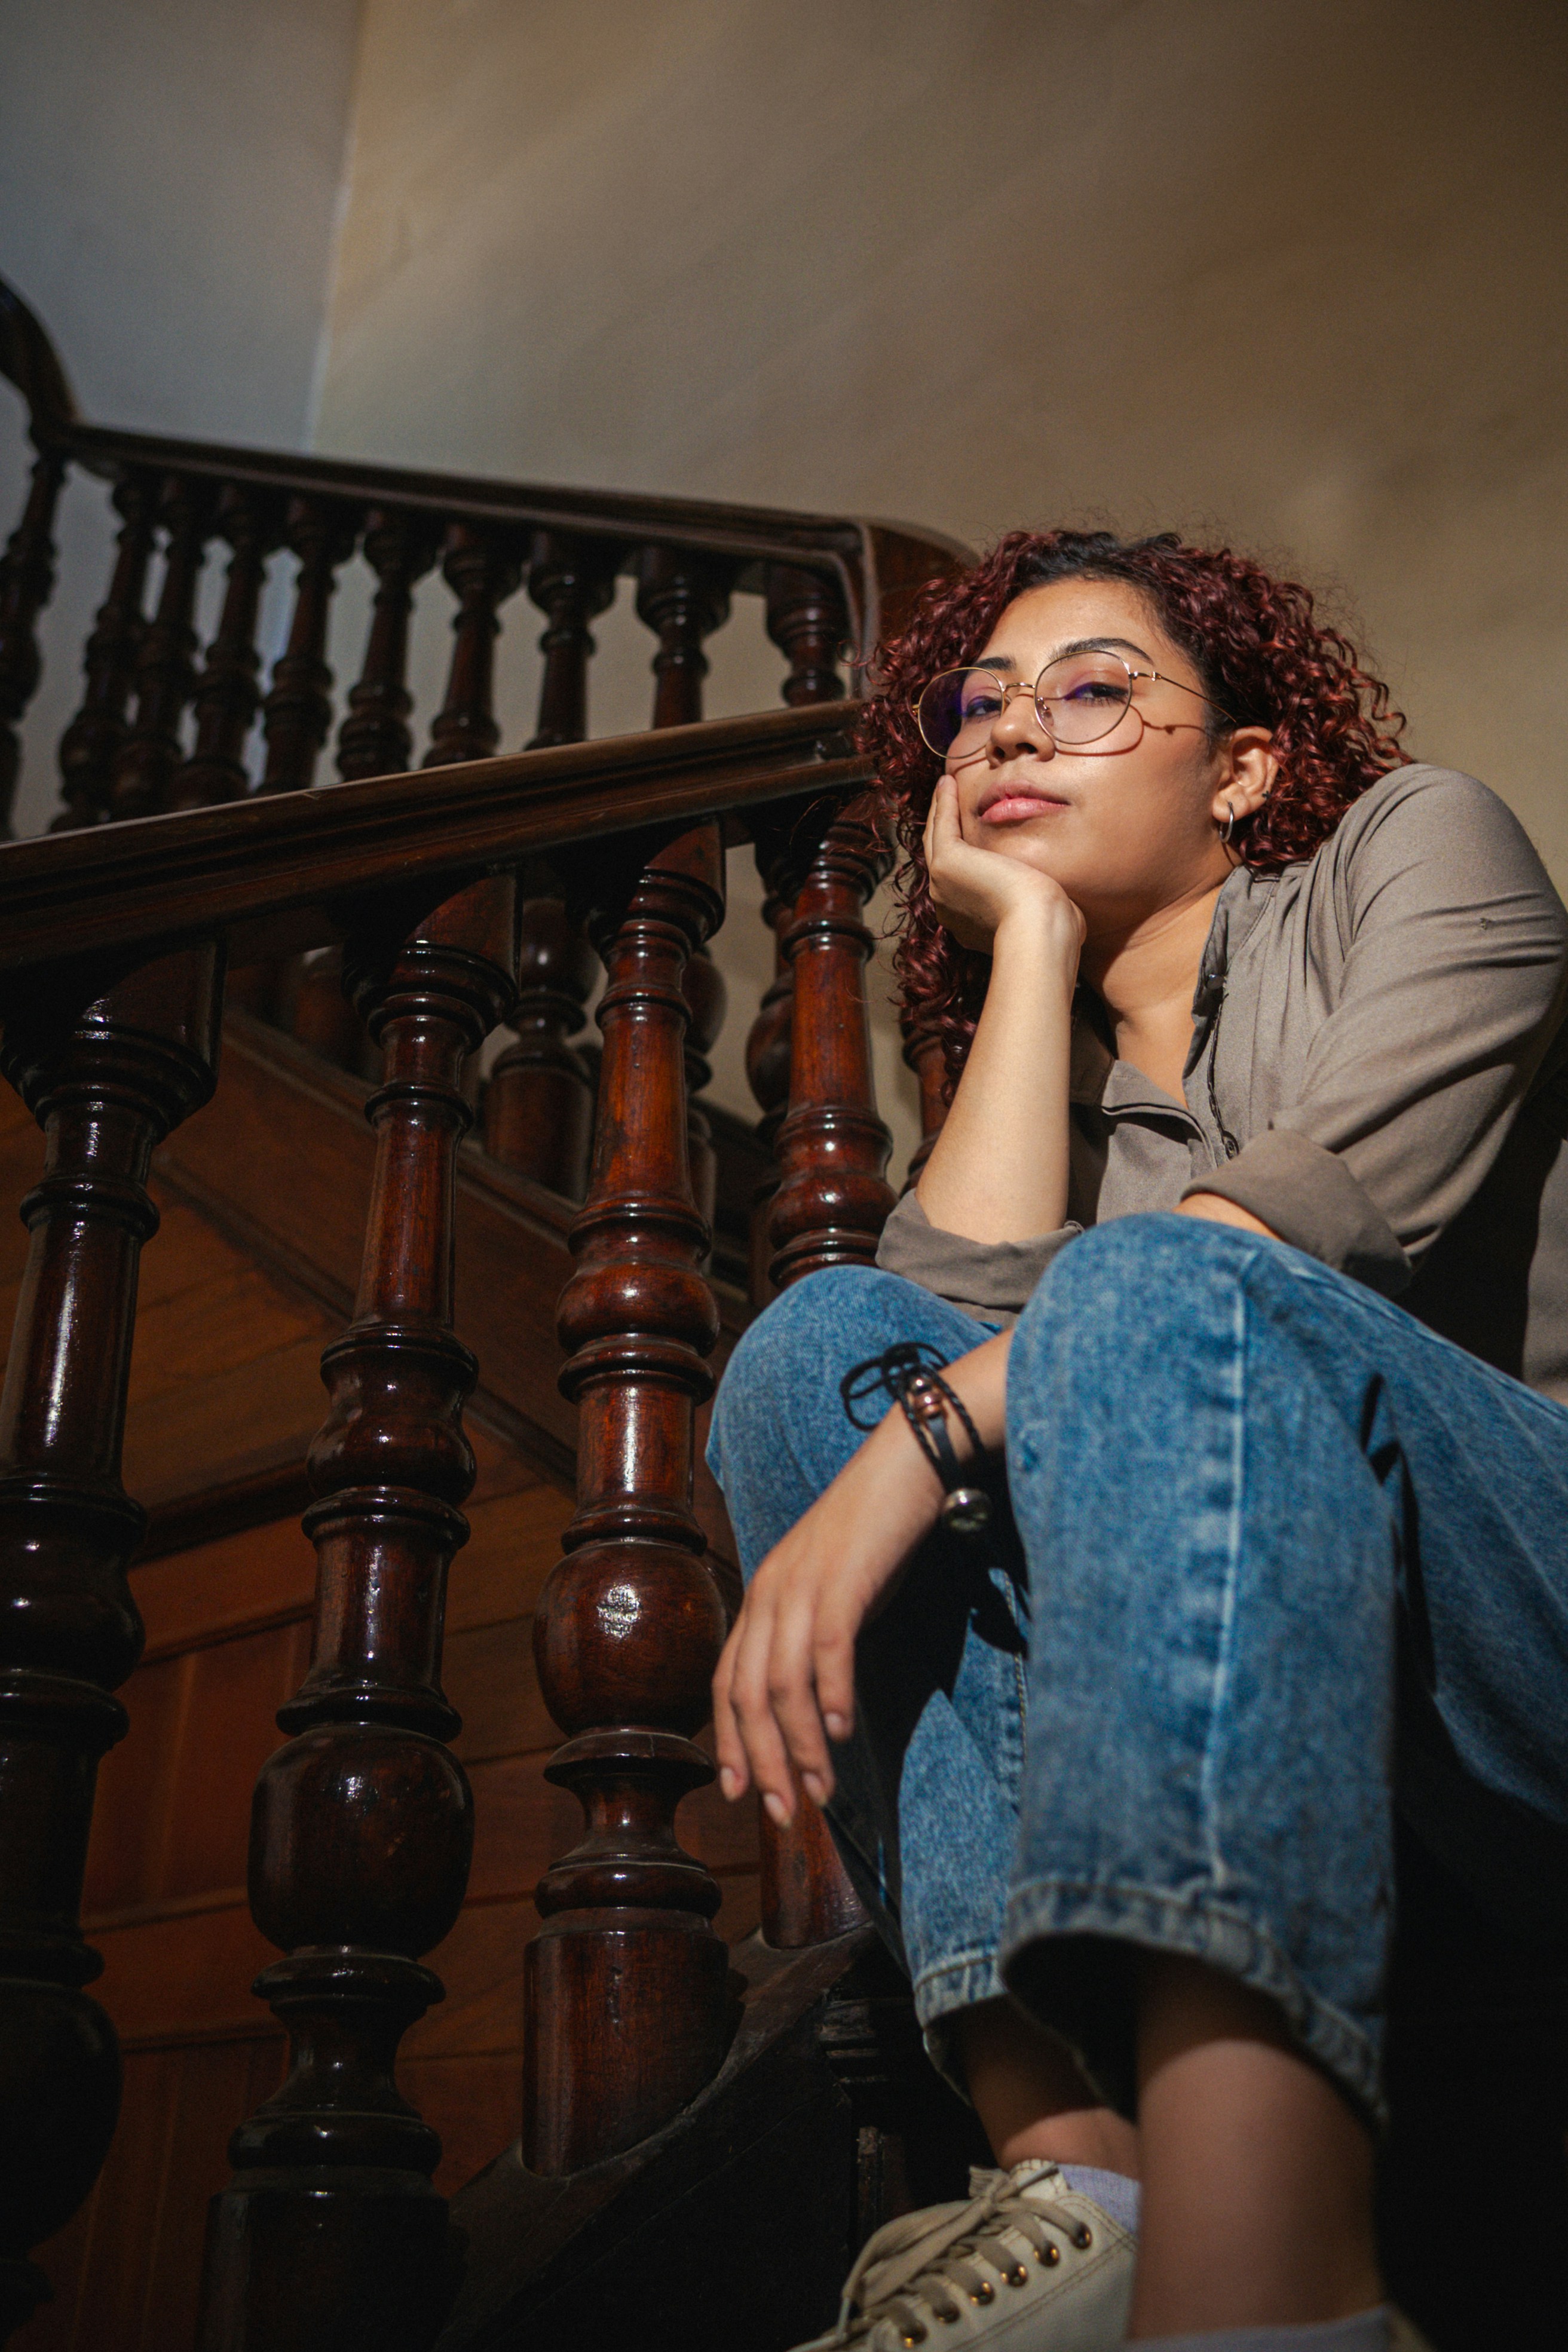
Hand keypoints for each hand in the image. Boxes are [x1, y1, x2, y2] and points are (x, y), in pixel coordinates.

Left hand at [711, 1405, 944, 1823]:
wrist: (908, 1462)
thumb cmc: (877, 1531)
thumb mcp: (833, 1589)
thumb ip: (815, 1637)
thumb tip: (817, 1703)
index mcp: (761, 1596)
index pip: (726, 1681)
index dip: (728, 1740)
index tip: (738, 1792)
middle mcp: (769, 1591)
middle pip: (746, 1694)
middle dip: (760, 1761)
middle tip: (781, 1812)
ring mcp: (801, 1583)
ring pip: (781, 1682)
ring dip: (799, 1745)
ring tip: (819, 1790)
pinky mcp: (841, 1578)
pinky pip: (827, 1648)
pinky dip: (831, 1695)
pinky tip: (842, 1732)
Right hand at [923, 774, 1086, 959]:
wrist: (1039, 928)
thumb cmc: (1052, 928)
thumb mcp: (1043, 912)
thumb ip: (1040, 903)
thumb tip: (1057, 897)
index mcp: (968, 921)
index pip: (962, 880)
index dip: (965, 854)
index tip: (971, 833)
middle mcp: (948, 905)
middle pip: (941, 856)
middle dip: (944, 827)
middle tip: (946, 800)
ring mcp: (942, 885)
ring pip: (936, 839)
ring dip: (939, 810)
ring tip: (944, 785)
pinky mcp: (946, 864)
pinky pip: (942, 825)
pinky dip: (943, 802)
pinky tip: (947, 781)